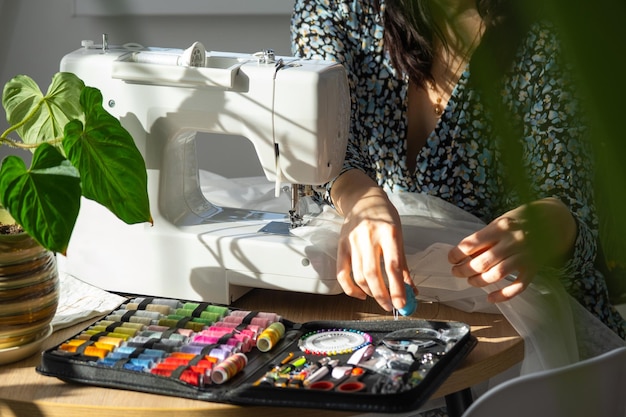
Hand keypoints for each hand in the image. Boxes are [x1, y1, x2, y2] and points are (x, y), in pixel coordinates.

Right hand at [331, 170, 415, 311]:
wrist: (363, 200)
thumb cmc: (385, 218)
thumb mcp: (399, 237)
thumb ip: (403, 265)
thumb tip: (412, 290)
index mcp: (388, 233)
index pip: (393, 266)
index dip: (397, 288)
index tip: (402, 304)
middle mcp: (368, 237)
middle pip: (373, 274)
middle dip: (382, 295)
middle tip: (390, 307)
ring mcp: (352, 241)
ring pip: (359, 276)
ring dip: (370, 293)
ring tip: (380, 298)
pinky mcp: (341, 246)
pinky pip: (342, 273)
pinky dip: (350, 289)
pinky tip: (361, 294)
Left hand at [448, 198, 576, 301]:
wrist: (554, 220)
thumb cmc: (521, 219)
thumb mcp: (501, 221)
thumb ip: (486, 236)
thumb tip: (464, 253)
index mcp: (501, 227)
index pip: (472, 243)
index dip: (457, 253)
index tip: (451, 258)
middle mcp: (513, 241)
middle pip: (482, 262)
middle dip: (464, 270)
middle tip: (456, 272)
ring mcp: (524, 256)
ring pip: (497, 275)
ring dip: (479, 281)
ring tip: (470, 281)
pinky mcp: (533, 268)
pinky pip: (518, 286)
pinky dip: (503, 295)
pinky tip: (490, 297)